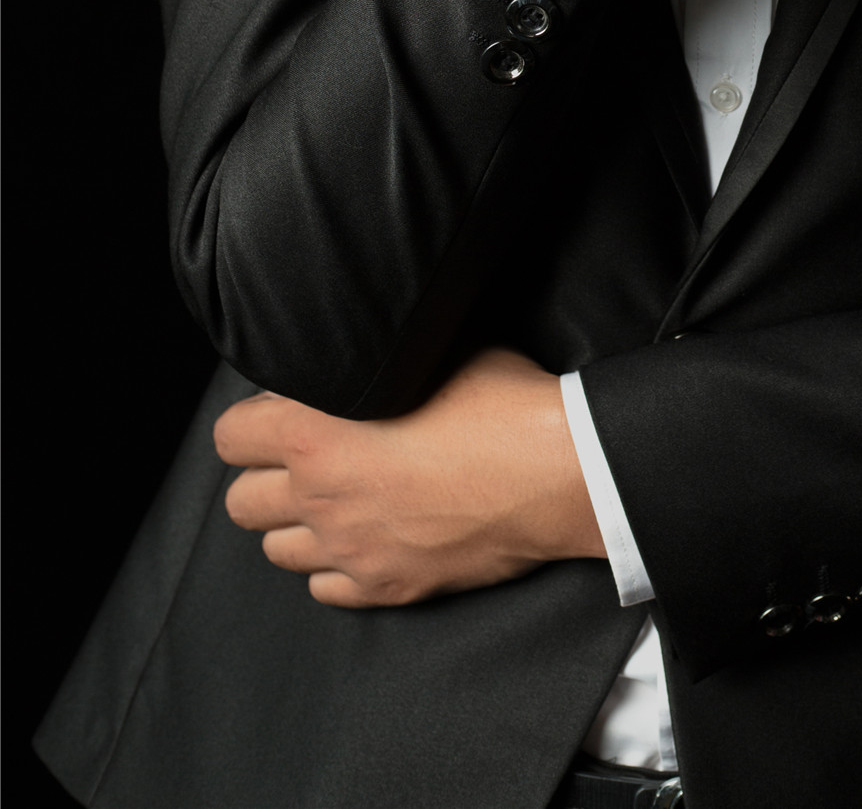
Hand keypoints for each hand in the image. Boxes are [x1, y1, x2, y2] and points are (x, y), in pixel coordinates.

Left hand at [214, 347, 604, 607]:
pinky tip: (368, 534)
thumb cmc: (500, 402)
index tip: (286, 411)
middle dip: (266, 477)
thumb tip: (362, 351)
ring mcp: (350, 549)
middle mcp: (320, 497)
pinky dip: (335, 564)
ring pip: (277, 550)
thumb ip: (374, 362)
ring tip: (338, 497)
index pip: (229, 437)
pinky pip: (324, 587)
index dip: (254, 420)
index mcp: (315, 433)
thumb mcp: (429, 353)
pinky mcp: (386, 586)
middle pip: (241, 502)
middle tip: (308, 457)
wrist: (556, 469)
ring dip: (297, 523)